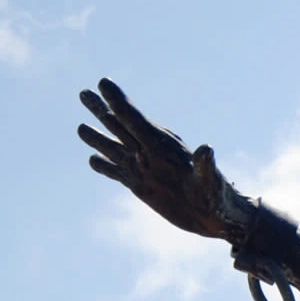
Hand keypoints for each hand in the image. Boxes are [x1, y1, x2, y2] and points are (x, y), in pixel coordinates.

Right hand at [76, 78, 247, 239]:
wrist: (218, 218)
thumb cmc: (219, 198)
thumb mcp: (211, 181)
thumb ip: (205, 165)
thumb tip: (207, 149)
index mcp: (162, 147)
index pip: (135, 119)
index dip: (119, 101)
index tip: (103, 82)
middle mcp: (149, 154)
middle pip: (120, 127)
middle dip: (101, 110)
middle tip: (83, 92)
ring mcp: (144, 169)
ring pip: (114, 148)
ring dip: (97, 137)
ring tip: (80, 127)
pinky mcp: (142, 187)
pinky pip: (118, 173)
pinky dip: (104, 167)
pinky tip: (92, 160)